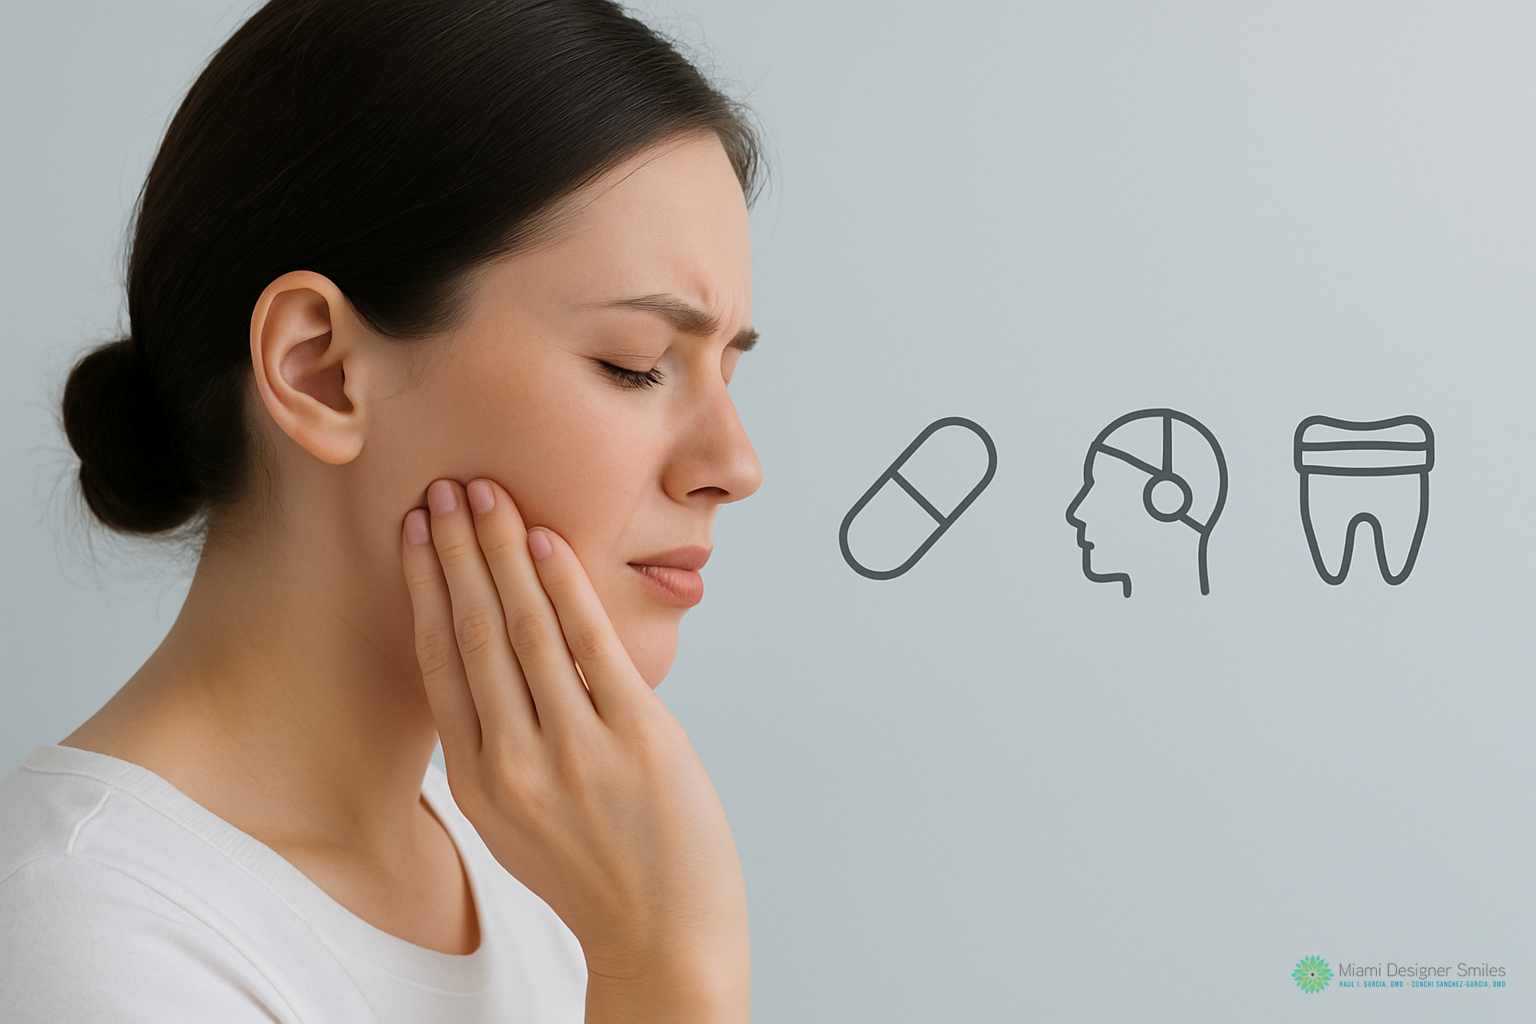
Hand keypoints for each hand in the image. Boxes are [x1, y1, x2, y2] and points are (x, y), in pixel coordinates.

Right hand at [400, 478, 748, 1022]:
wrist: (664, 936)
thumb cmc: (597, 875)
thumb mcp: (519, 823)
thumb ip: (498, 750)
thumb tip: (490, 670)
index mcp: (478, 784)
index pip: (440, 662)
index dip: (425, 589)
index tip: (416, 534)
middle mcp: (515, 764)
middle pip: (473, 632)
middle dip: (455, 552)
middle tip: (441, 490)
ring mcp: (575, 750)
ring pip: (524, 628)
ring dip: (502, 551)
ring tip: (487, 496)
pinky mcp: (635, 738)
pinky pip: (591, 646)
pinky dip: (566, 587)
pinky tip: (549, 542)